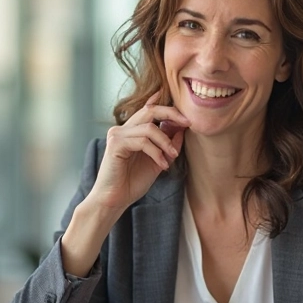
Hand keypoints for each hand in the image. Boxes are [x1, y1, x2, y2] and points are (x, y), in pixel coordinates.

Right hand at [87, 92, 187, 212]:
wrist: (115, 200)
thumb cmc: (132, 182)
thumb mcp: (157, 161)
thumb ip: (167, 146)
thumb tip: (181, 130)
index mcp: (131, 131)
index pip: (147, 110)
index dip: (162, 102)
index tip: (180, 106)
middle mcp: (122, 129)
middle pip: (149, 111)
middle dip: (171, 114)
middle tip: (188, 123)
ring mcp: (117, 135)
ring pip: (149, 128)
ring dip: (166, 142)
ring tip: (173, 156)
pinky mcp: (115, 144)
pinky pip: (142, 141)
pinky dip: (156, 152)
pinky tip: (162, 165)